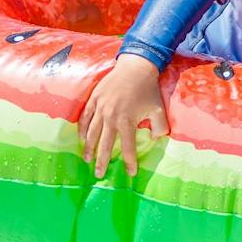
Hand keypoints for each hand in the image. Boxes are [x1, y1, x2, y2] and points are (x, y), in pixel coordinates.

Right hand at [80, 55, 168, 177]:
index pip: (127, 147)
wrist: (135, 67)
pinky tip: (82, 139)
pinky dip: (82, 129)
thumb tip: (156, 140)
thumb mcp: (158, 110)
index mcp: (127, 121)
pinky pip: (85, 118)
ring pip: (92, 133)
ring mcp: (100, 108)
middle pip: (105, 144)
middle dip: (102, 161)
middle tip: (99, 175)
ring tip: (87, 160)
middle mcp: (111, 117)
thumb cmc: (148, 89)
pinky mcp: (94, 99)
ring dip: (89, 148)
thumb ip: (159, 128)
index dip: (129, 162)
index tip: (130, 174)